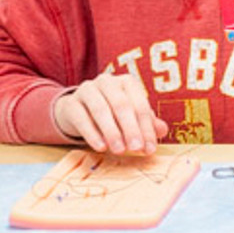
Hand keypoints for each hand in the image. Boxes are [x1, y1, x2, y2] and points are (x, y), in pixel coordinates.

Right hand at [52, 73, 168, 154]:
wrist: (78, 111)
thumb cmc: (112, 114)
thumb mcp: (132, 117)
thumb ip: (147, 123)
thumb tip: (163, 130)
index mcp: (127, 83)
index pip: (140, 105)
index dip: (146, 128)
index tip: (150, 149)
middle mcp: (107, 82)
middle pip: (121, 105)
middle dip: (131, 129)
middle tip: (136, 148)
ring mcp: (87, 89)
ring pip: (101, 110)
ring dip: (112, 132)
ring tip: (119, 150)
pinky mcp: (71, 102)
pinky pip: (82, 118)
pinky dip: (92, 134)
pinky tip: (101, 147)